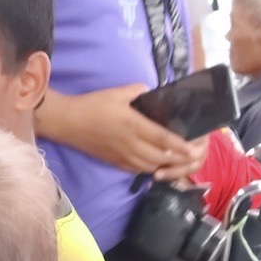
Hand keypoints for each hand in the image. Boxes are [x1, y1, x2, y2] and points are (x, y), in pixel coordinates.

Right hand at [48, 86, 202, 177]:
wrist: (67, 122)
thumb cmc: (92, 105)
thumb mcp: (117, 93)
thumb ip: (138, 91)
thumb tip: (151, 92)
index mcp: (133, 124)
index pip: (162, 138)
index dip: (179, 146)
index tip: (193, 149)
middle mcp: (130, 143)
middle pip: (159, 157)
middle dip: (177, 159)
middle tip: (190, 157)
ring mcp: (121, 155)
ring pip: (149, 166)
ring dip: (164, 166)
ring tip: (176, 163)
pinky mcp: (113, 161)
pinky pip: (136, 170)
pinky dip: (149, 169)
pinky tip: (155, 165)